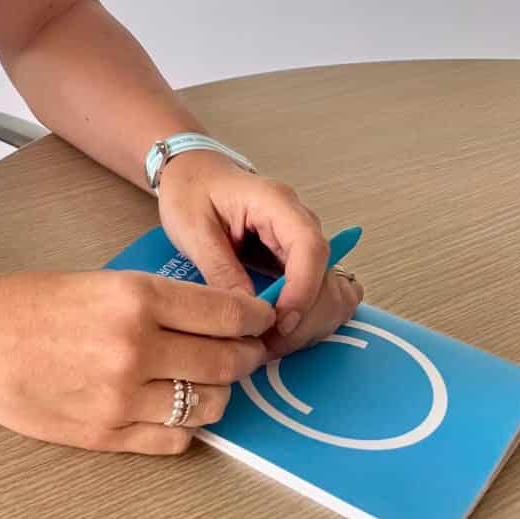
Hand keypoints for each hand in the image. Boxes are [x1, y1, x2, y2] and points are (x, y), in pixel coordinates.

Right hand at [0, 266, 276, 455]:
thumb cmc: (33, 303)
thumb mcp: (103, 280)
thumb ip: (159, 301)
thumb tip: (217, 320)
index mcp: (135, 297)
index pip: (224, 312)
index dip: (253, 318)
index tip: (262, 319)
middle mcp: (136, 347)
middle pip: (225, 360)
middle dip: (247, 356)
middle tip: (249, 351)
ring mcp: (123, 396)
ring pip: (208, 404)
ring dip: (221, 393)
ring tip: (213, 381)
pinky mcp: (109, 434)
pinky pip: (175, 438)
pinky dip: (188, 425)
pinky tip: (179, 408)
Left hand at [154, 150, 364, 355]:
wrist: (190, 173)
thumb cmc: (189, 190)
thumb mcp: (192, 228)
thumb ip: (220, 268)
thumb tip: (248, 312)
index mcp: (275, 202)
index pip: (310, 247)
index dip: (303, 290)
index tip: (279, 324)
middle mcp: (298, 221)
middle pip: (326, 275)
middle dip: (303, 317)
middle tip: (266, 345)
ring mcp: (300, 242)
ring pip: (330, 290)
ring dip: (308, 323)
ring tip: (269, 344)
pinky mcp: (296, 261)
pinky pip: (319, 294)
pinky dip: (308, 319)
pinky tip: (279, 333)